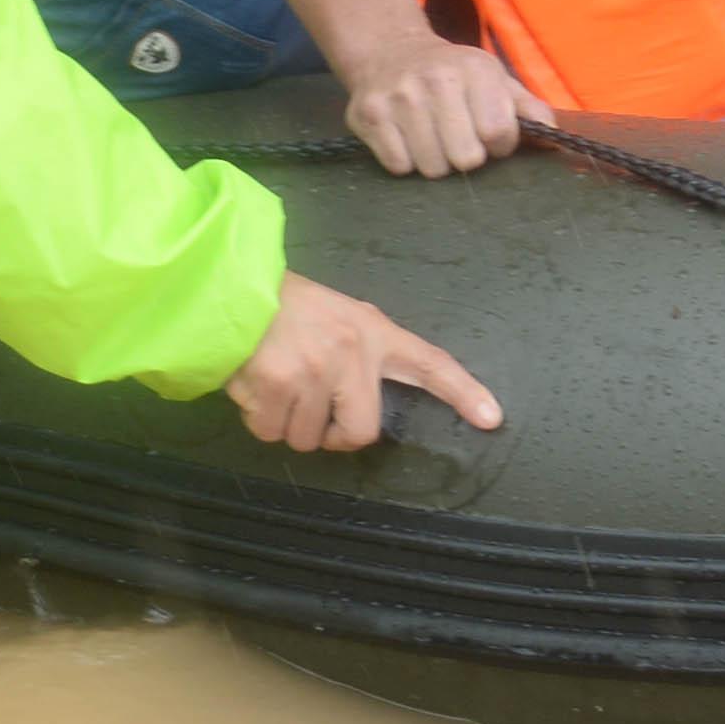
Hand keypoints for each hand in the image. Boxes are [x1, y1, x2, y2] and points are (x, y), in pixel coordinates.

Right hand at [224, 271, 502, 451]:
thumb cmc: (284, 306)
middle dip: (332, 435)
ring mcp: (316, 370)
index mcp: (373, 332)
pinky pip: (270, 431)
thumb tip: (358, 416)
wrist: (231, 286)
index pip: (429, 363)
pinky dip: (257, 417)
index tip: (493, 418)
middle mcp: (352, 352)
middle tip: (311, 411)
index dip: (462, 392)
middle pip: (360, 432)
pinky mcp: (279, 384)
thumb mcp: (336, 317)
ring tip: (274, 381)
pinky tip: (252, 383)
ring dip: (285, 422)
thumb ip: (357, 356)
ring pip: (307, 437)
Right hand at [339, 25, 536, 177]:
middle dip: (466, 156)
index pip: (498, 133)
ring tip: (433, 136)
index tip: (489, 133)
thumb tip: (553, 139)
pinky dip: (406, 160)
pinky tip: (407, 137)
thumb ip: (527, 108)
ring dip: (436, 161)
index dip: (499, 143)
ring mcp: (399, 97)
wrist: (389, 50)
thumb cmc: (453, 73)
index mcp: (475, 70)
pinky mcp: (369, 115)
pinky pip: (399, 166)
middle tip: (458, 138)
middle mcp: (436, 80)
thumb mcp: (494, 78)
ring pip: (431, 167)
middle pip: (465, 158)